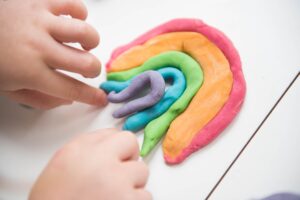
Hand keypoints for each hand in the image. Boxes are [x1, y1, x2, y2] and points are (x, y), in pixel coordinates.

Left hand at [0, 0, 106, 108]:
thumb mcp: (7, 88)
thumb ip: (39, 99)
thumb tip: (67, 100)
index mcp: (30, 72)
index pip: (72, 90)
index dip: (91, 97)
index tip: (101, 99)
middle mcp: (39, 47)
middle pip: (86, 63)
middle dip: (94, 71)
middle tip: (87, 70)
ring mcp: (40, 20)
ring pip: (85, 33)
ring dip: (91, 42)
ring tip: (84, 45)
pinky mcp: (39, 0)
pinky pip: (73, 5)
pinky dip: (79, 14)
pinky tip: (70, 21)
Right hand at [29, 129, 151, 199]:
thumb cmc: (53, 199)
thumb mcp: (61, 164)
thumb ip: (86, 147)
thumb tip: (111, 140)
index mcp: (79, 150)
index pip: (113, 134)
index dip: (116, 147)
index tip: (114, 158)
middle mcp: (99, 161)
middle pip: (132, 144)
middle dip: (128, 158)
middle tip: (118, 174)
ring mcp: (117, 181)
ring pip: (142, 171)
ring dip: (132, 182)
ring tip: (114, 194)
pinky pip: (145, 195)